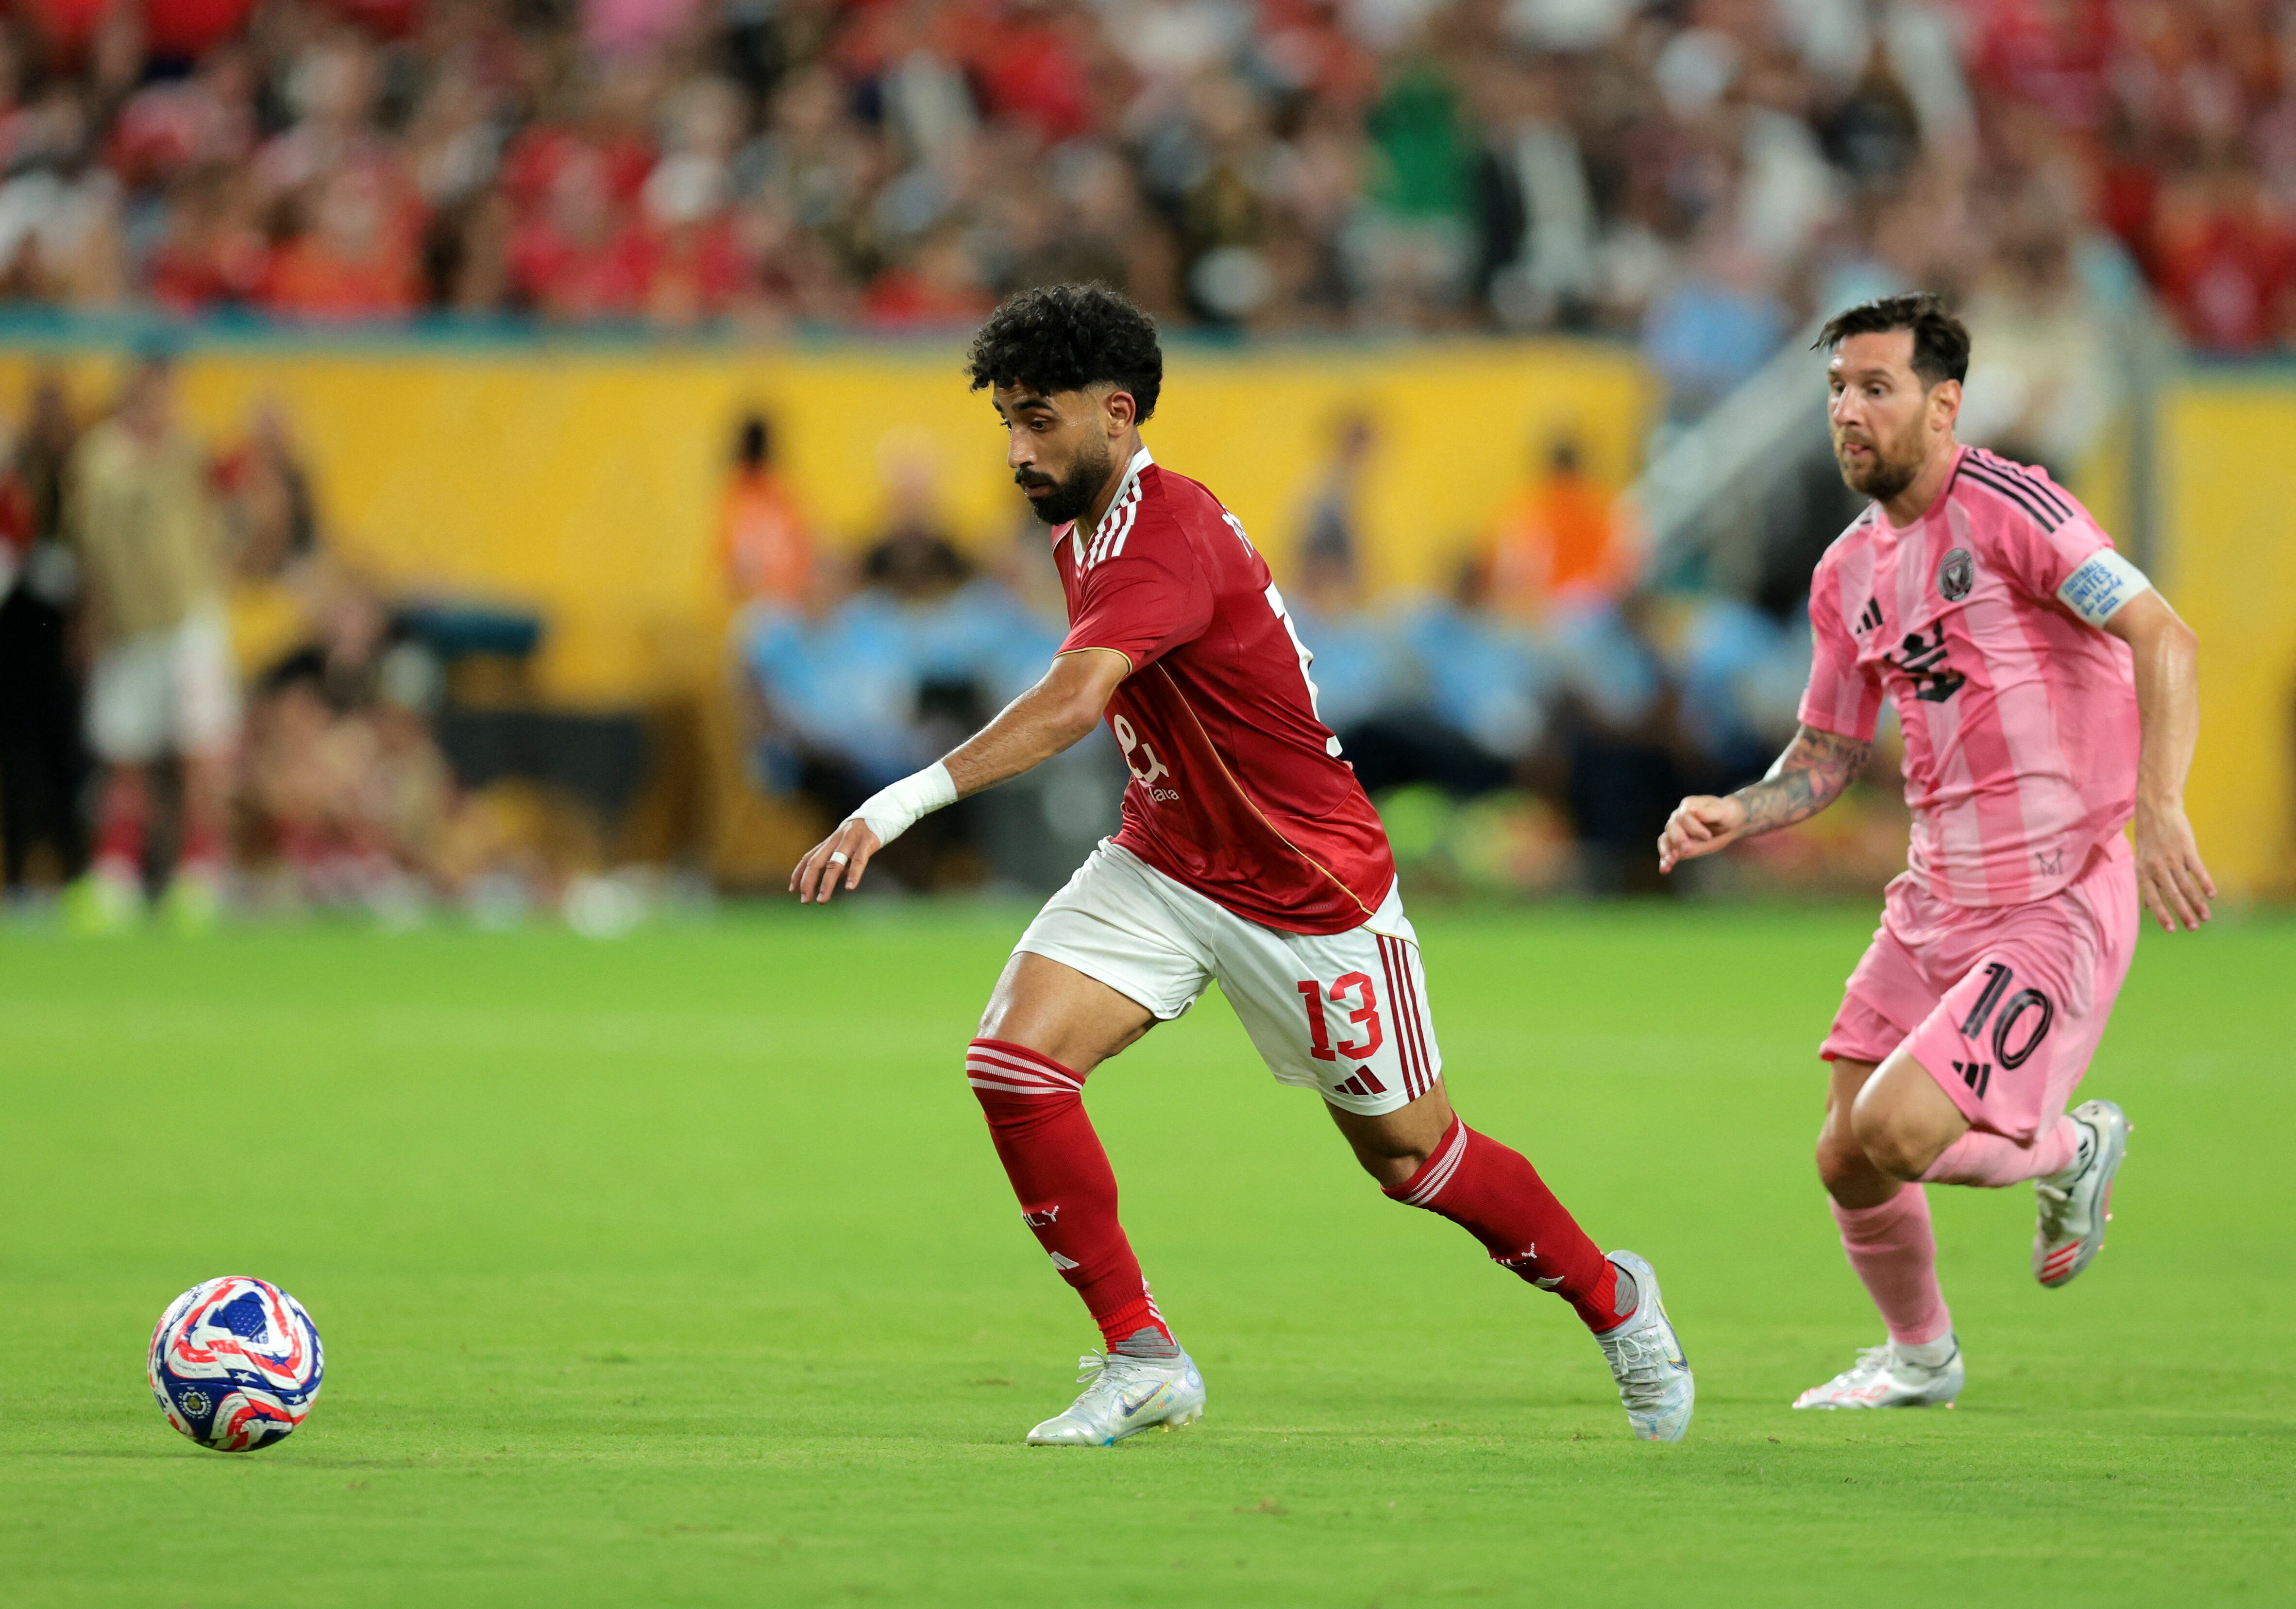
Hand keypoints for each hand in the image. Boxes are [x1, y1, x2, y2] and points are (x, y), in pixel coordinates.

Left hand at [789, 818, 884, 904]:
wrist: (884, 811)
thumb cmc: (864, 833)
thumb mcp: (847, 847)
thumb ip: (839, 861)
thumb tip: (833, 878)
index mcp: (830, 842)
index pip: (809, 858)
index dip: (799, 873)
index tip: (792, 889)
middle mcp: (836, 840)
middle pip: (816, 862)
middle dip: (808, 882)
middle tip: (804, 900)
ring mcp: (851, 840)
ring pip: (834, 863)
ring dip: (826, 883)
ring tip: (822, 900)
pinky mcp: (867, 842)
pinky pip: (859, 860)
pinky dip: (854, 874)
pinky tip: (850, 888)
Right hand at [1658, 794, 1747, 873]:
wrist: (1729, 824)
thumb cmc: (1726, 814)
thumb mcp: (1723, 812)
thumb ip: (1708, 812)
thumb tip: (1694, 811)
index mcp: (1688, 806)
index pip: (1684, 816)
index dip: (1694, 827)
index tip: (1708, 836)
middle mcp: (1678, 818)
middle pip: (1671, 827)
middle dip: (1678, 839)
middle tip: (1687, 849)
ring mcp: (1676, 832)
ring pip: (1665, 840)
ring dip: (1666, 851)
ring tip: (1670, 861)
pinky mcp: (1677, 846)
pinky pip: (1667, 852)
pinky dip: (1664, 861)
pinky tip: (1665, 869)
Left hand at [2132, 801, 2213, 931]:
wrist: (2157, 810)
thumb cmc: (2148, 838)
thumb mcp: (2140, 860)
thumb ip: (2146, 883)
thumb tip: (2147, 907)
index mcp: (2142, 871)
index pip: (2151, 898)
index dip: (2161, 915)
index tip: (2171, 930)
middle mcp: (2155, 866)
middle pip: (2171, 895)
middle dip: (2183, 913)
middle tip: (2193, 928)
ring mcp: (2171, 857)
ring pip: (2186, 885)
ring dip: (2197, 903)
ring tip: (2205, 917)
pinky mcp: (2186, 848)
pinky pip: (2197, 869)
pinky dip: (2205, 883)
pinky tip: (2212, 895)